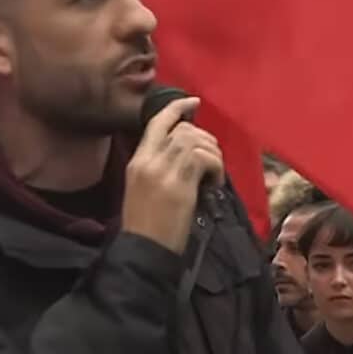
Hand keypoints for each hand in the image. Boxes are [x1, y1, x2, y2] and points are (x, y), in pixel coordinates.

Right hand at [122, 96, 223, 253]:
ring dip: (212, 155)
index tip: (193, 102)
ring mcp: (163, 172)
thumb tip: (187, 152)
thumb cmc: (145, 227)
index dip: (176, 109)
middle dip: (204, 139)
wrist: (144, 251)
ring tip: (213, 176)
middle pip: (182, 130)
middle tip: (212, 160)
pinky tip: (213, 186)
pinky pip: (204, 159)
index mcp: (137, 162)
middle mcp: (148, 161)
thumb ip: (160, 167)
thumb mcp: (144, 190)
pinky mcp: (179, 186)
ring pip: (194, 141)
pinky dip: (216, 168)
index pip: (156, 123)